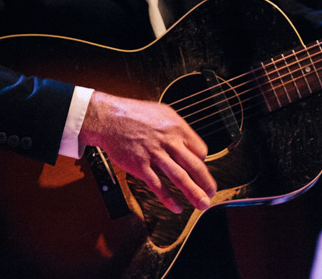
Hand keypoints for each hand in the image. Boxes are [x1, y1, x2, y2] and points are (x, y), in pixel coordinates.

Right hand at [79, 92, 216, 213]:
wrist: (109, 118)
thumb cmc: (135, 114)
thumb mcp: (163, 114)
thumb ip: (177, 130)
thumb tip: (189, 144)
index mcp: (177, 128)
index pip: (200, 150)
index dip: (202, 163)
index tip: (200, 171)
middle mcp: (169, 141)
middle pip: (195, 165)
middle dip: (206, 183)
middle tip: (211, 194)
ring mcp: (154, 154)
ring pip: (179, 177)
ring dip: (193, 193)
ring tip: (202, 204)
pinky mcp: (140, 166)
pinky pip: (158, 185)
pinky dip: (168, 198)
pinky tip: (176, 207)